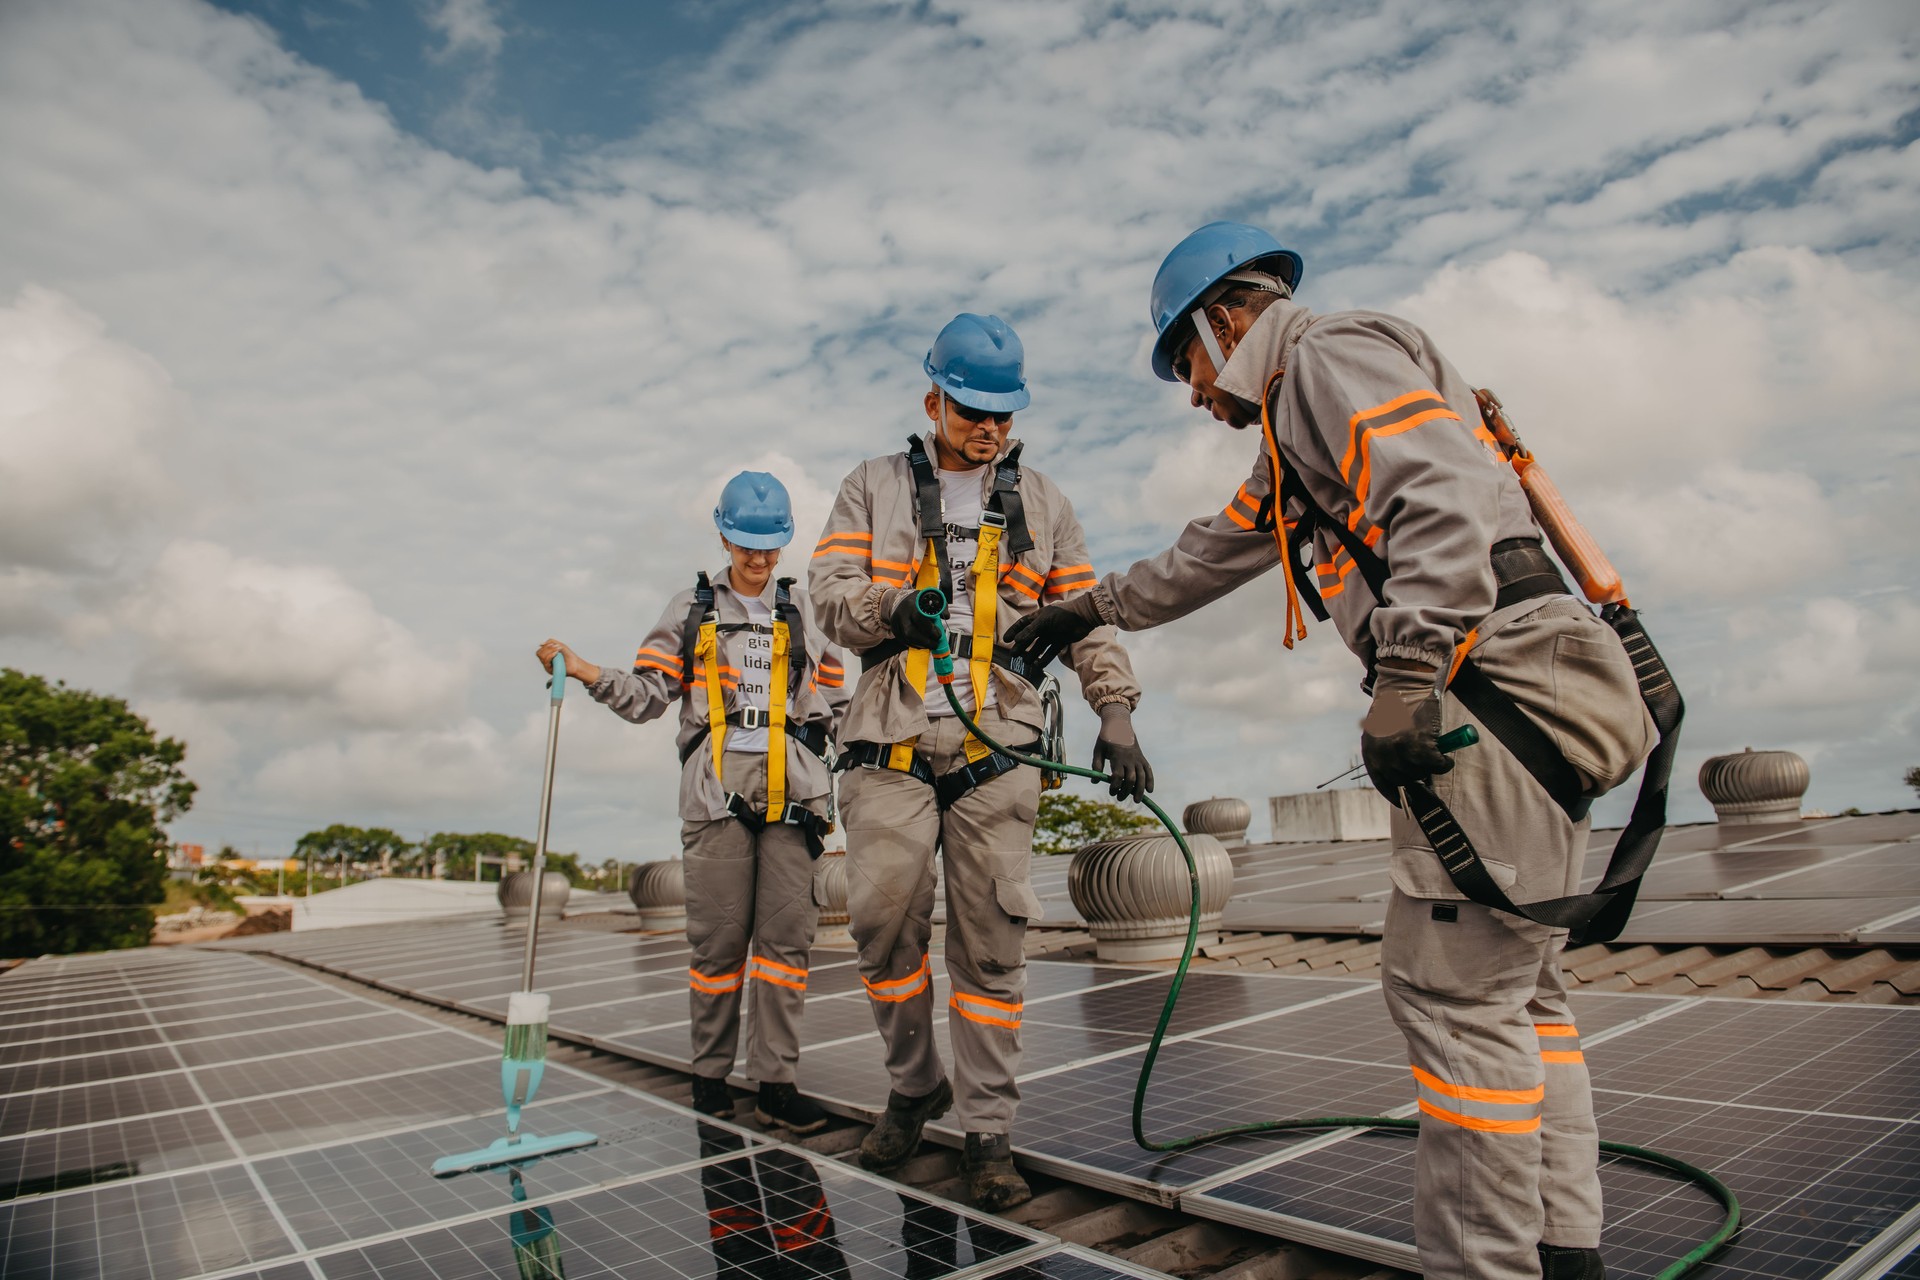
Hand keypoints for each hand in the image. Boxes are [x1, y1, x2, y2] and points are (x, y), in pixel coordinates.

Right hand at [536, 639, 600, 686]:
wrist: (575, 663)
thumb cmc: (568, 655)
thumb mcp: (560, 645)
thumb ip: (551, 642)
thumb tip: (540, 644)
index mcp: (547, 656)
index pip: (540, 651)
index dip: (545, 646)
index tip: (554, 644)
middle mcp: (546, 661)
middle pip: (539, 654)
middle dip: (547, 648)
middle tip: (556, 647)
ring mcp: (547, 666)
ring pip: (542, 657)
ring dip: (549, 651)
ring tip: (557, 651)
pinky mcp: (550, 670)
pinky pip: (546, 662)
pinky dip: (551, 656)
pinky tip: (556, 653)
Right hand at [888, 592, 944, 649]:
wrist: (901, 600)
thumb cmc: (919, 600)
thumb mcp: (931, 598)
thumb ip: (940, 606)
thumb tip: (946, 616)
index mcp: (912, 604)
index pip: (919, 618)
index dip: (930, 629)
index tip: (938, 635)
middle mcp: (902, 614)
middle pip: (910, 632)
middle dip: (925, 641)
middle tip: (936, 644)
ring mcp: (896, 623)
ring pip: (907, 639)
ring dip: (921, 644)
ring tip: (931, 645)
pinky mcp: (894, 630)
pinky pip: (904, 641)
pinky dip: (915, 644)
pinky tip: (923, 644)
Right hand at [1003, 593, 1101, 664]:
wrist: (1084, 617)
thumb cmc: (1063, 615)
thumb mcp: (1044, 621)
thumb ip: (1031, 631)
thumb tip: (1017, 640)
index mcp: (1038, 617)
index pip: (1022, 624)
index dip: (1014, 631)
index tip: (1006, 640)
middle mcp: (1044, 626)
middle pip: (1029, 637)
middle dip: (1021, 646)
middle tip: (1014, 655)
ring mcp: (1052, 634)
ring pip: (1039, 646)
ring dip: (1032, 654)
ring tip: (1026, 662)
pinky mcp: (1061, 642)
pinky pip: (1051, 652)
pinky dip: (1045, 659)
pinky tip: (1039, 665)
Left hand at [1092, 704, 1154, 800]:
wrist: (1120, 725)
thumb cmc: (1106, 739)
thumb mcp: (1098, 750)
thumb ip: (1096, 765)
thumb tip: (1094, 781)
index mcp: (1117, 756)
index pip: (1118, 775)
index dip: (1115, 786)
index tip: (1111, 791)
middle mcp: (1129, 758)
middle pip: (1131, 779)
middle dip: (1126, 791)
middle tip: (1119, 798)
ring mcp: (1137, 758)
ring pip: (1141, 777)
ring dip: (1139, 790)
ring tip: (1136, 800)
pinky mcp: (1142, 758)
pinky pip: (1148, 770)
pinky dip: (1150, 780)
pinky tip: (1149, 791)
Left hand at [1360, 661, 1450, 802]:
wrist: (1406, 684)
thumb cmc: (1397, 706)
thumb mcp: (1383, 731)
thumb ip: (1388, 753)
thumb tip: (1403, 777)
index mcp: (1370, 750)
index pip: (1381, 782)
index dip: (1394, 794)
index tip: (1405, 801)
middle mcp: (1381, 754)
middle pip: (1402, 780)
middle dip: (1417, 775)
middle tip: (1427, 765)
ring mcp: (1399, 751)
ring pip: (1420, 773)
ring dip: (1431, 768)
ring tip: (1437, 758)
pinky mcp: (1419, 745)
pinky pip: (1435, 764)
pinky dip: (1443, 763)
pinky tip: (1446, 758)